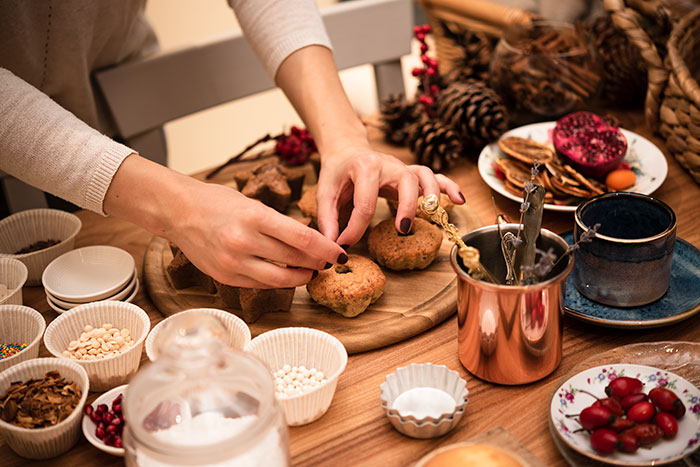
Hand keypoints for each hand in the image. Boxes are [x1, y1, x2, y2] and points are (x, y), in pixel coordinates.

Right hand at [170, 183, 347, 288]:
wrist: (177, 211)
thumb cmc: (216, 201)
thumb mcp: (252, 204)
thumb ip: (278, 224)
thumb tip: (308, 241)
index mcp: (255, 217)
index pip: (302, 237)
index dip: (325, 248)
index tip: (338, 253)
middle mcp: (244, 242)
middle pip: (294, 259)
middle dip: (317, 263)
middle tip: (329, 262)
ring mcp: (233, 262)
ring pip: (280, 279)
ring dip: (301, 277)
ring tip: (311, 271)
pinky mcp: (225, 276)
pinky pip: (260, 284)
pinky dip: (278, 282)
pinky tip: (287, 276)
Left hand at [316, 142, 464, 245]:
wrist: (347, 150)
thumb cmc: (337, 172)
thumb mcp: (325, 193)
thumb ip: (327, 219)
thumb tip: (334, 246)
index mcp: (364, 167)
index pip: (364, 202)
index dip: (355, 229)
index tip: (346, 245)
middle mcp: (387, 164)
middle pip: (405, 181)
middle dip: (407, 205)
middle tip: (402, 229)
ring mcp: (402, 167)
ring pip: (424, 176)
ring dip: (432, 195)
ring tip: (433, 215)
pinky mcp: (411, 173)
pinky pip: (435, 176)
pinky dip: (449, 187)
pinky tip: (459, 201)